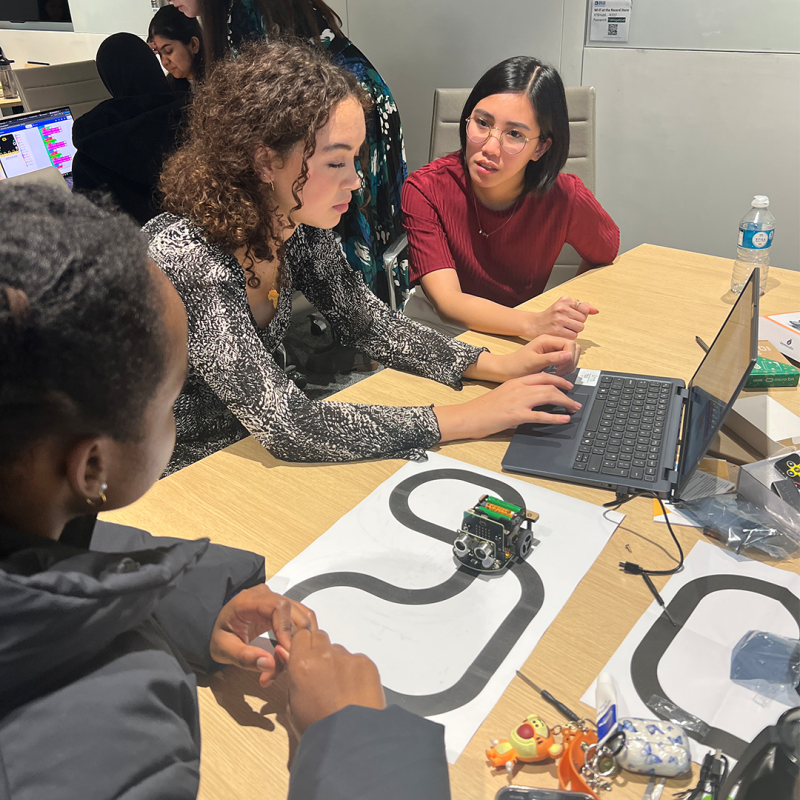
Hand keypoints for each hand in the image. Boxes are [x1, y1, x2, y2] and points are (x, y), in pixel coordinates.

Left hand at [210, 584, 316, 687]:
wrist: (218, 626)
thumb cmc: (220, 636)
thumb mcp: (223, 650)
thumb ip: (244, 657)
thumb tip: (269, 664)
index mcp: (249, 601)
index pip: (279, 607)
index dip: (286, 629)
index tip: (284, 653)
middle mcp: (267, 595)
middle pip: (295, 612)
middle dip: (294, 640)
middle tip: (284, 665)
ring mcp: (277, 600)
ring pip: (303, 616)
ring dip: (300, 641)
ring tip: (285, 662)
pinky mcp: (284, 609)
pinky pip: (301, 620)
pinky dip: (301, 638)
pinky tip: (289, 654)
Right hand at [284, 629, 385, 736]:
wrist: (351, 742)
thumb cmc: (318, 730)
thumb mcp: (293, 707)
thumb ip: (292, 678)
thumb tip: (288, 657)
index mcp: (301, 664)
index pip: (300, 636)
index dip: (302, 647)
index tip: (305, 658)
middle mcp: (324, 655)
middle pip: (320, 637)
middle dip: (319, 651)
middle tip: (322, 674)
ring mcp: (347, 658)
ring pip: (339, 650)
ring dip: (338, 663)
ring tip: (341, 689)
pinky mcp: (366, 663)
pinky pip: (357, 660)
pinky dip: (355, 672)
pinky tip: (355, 692)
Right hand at [436, 373, 580, 441]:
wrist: (469, 416)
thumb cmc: (483, 408)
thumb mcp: (503, 394)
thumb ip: (519, 393)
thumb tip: (534, 399)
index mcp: (516, 381)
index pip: (543, 376)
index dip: (559, 379)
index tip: (568, 385)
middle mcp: (519, 388)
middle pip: (549, 384)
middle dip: (566, 391)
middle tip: (575, 400)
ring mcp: (518, 401)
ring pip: (548, 396)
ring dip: (565, 402)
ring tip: (573, 408)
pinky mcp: (517, 415)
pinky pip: (541, 415)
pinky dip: (555, 417)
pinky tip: (563, 420)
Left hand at [503, 335, 580, 379]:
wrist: (508, 370)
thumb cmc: (517, 366)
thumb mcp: (534, 362)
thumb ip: (551, 358)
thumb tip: (568, 355)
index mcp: (546, 339)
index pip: (569, 343)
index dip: (570, 356)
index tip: (562, 368)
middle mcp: (551, 342)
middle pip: (573, 348)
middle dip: (571, 361)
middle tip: (561, 372)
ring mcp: (553, 349)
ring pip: (572, 354)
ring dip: (570, 365)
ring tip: (559, 373)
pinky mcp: (553, 356)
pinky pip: (567, 359)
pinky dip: (566, 367)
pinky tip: (558, 372)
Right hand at [524, 296, 598, 339]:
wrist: (535, 324)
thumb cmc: (551, 316)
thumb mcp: (565, 306)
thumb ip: (582, 307)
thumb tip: (596, 310)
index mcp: (565, 300)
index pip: (585, 309)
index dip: (580, 315)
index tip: (572, 316)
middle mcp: (561, 308)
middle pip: (583, 319)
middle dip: (577, 323)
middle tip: (567, 323)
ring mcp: (559, 320)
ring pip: (579, 328)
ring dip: (574, 331)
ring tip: (565, 328)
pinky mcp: (557, 331)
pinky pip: (573, 336)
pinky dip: (569, 336)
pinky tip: (562, 333)